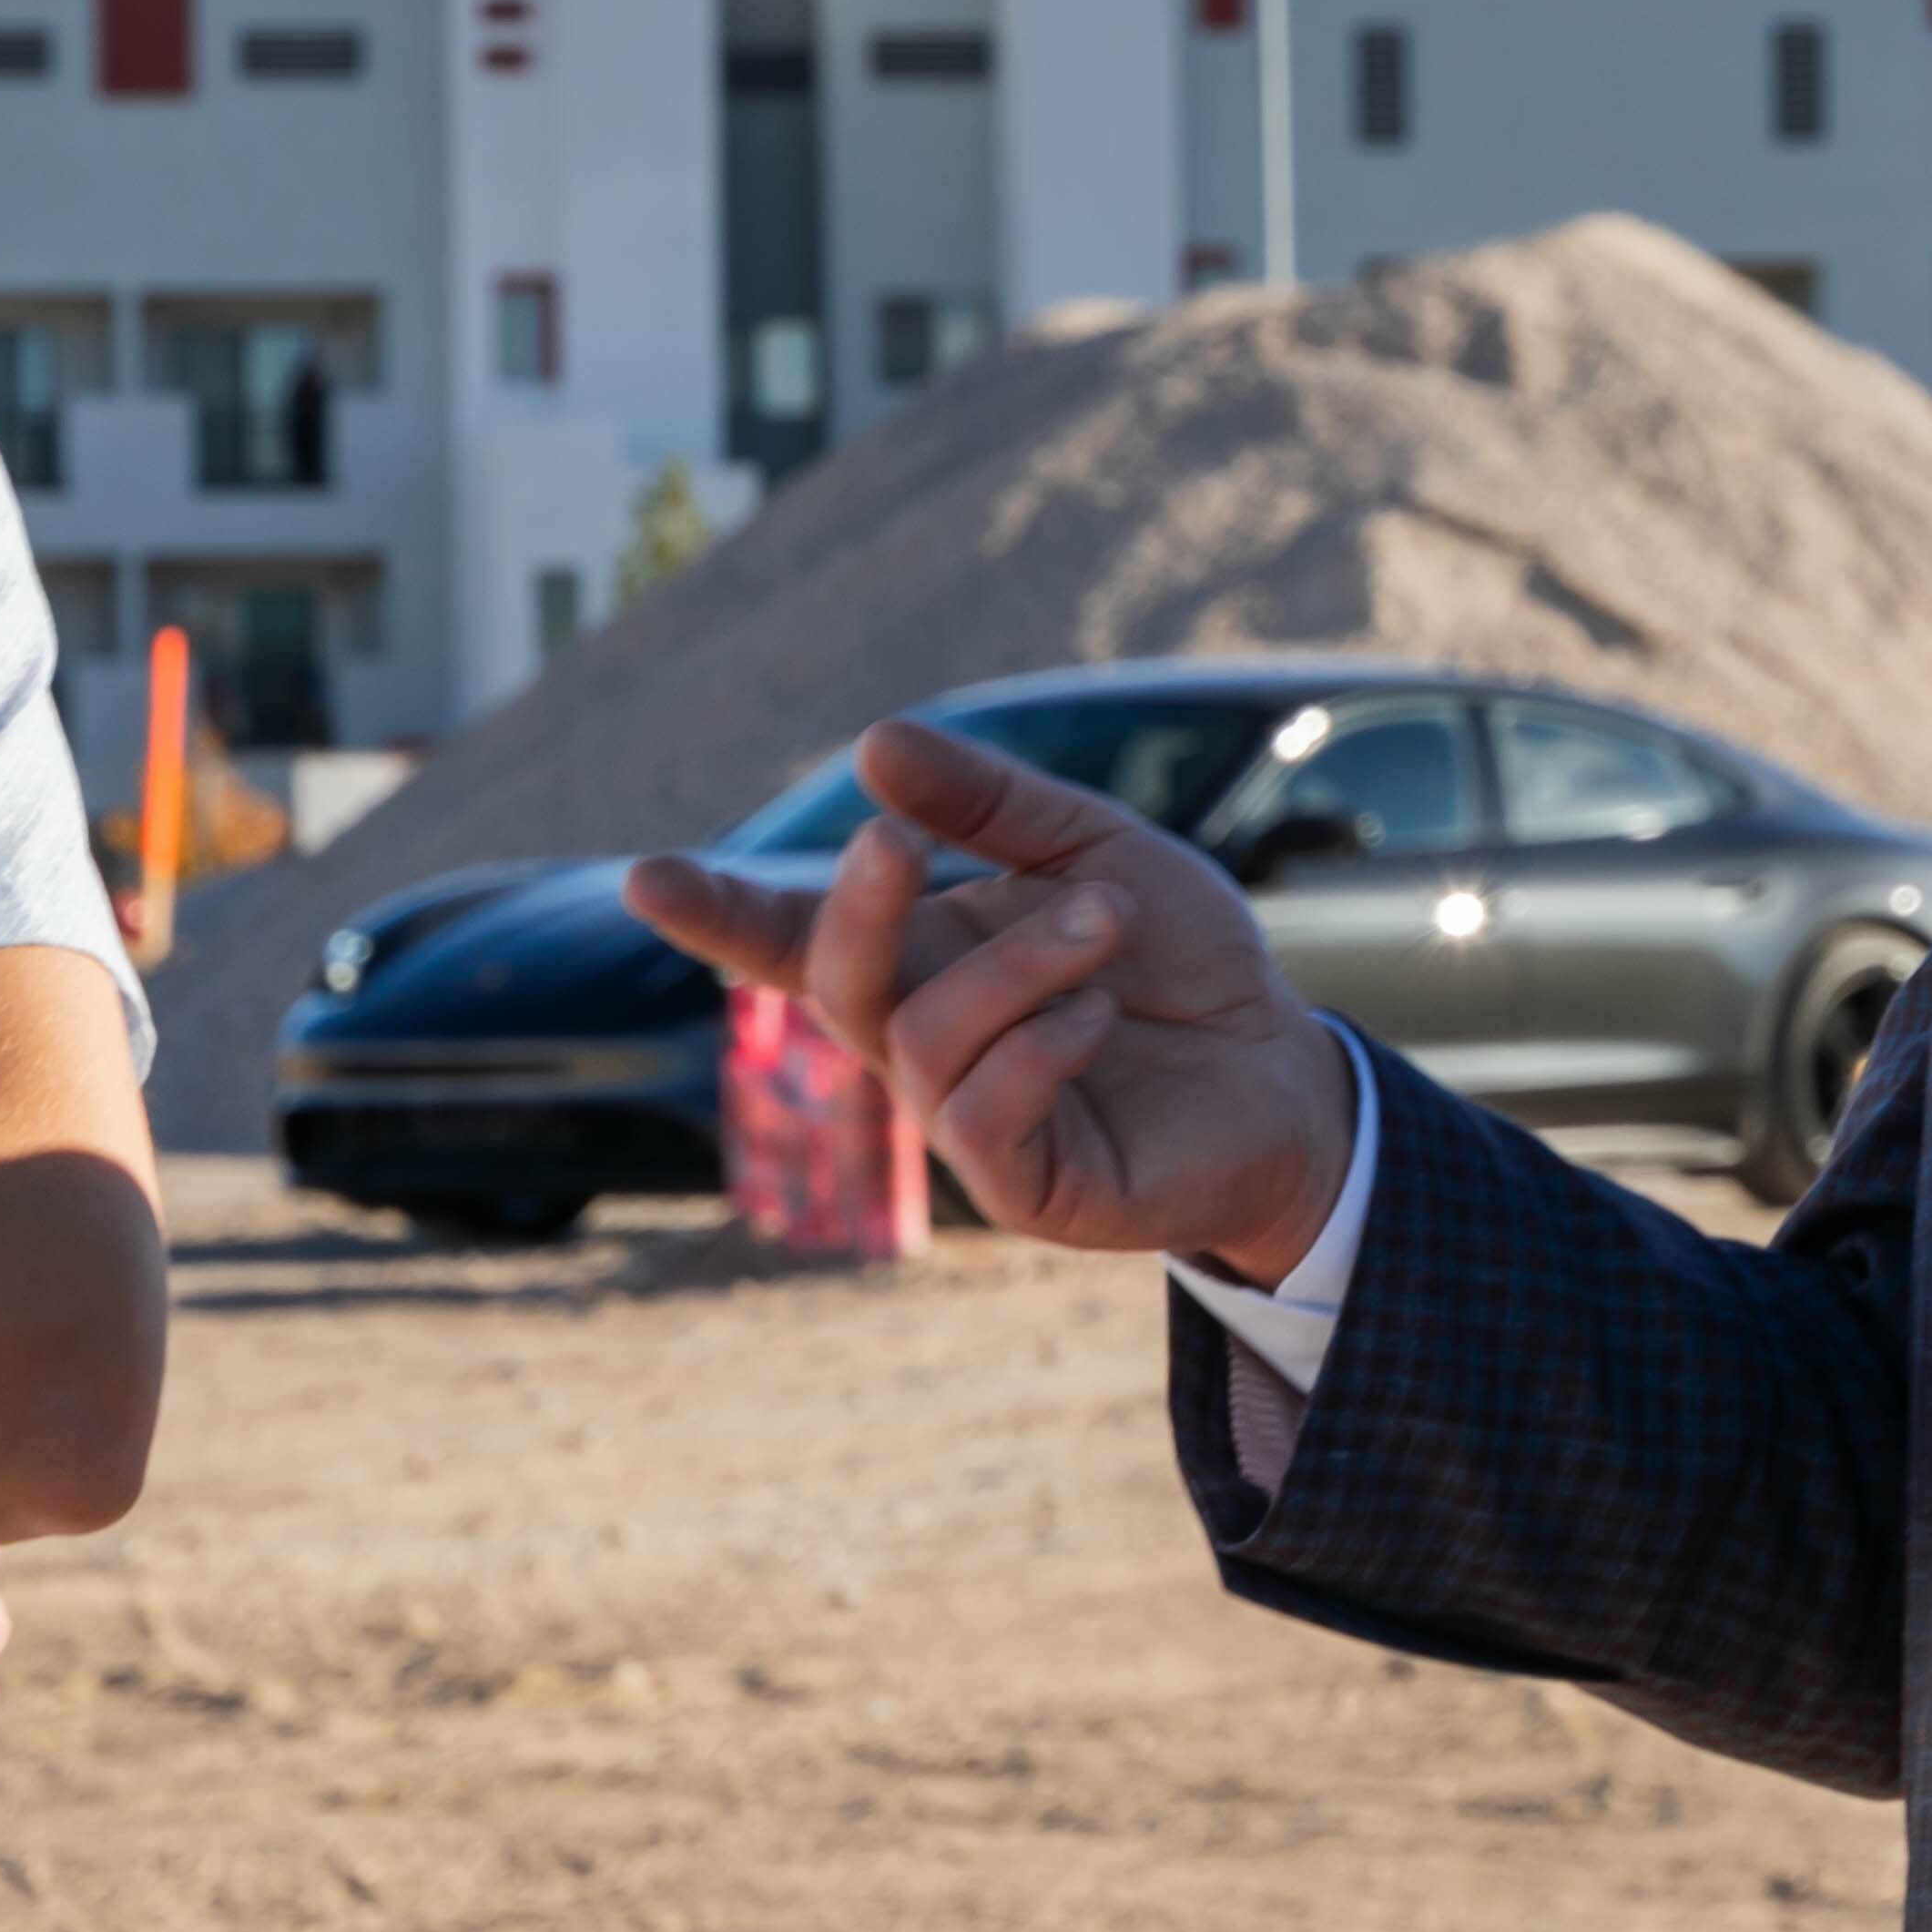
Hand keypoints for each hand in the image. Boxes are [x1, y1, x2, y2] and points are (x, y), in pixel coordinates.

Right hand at [621, 719, 1358, 1270]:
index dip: (717, 914)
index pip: (792, 941)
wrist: (1286, 1068)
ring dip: (1015, 963)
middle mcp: (924, 1044)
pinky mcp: (1026, 1188)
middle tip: (894, 844)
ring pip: (922, 1039)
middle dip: (852, 910)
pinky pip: (984, 1112)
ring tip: (1106, 922)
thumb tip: (874, 743)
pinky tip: (1099, 1014)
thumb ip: (989, 802)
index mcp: (921, 960)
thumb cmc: (1179, 962)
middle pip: (836, 985)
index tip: (646, 877)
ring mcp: (968, 1125)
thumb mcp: (1093, 847)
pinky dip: (1041, 1042)